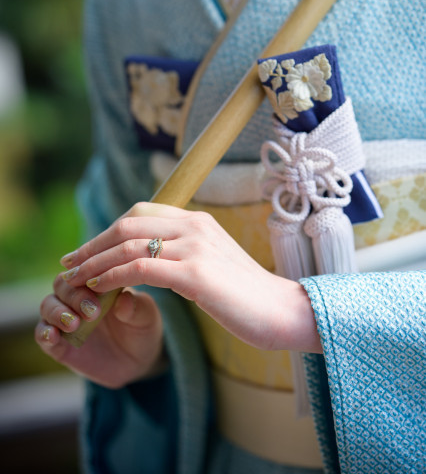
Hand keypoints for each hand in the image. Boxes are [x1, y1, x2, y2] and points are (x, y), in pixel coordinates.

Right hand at [35, 283, 164, 387]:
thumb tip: (124, 300)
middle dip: (75, 295)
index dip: (87, 273)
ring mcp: (66, 318)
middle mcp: (78, 296)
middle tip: (92, 311)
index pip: (84, 267)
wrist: (139, 361)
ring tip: (74, 323)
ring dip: (57, 311)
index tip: (97, 284)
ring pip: (48, 304)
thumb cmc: (143, 329)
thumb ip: (137, 308)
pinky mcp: (59, 343)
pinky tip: (53, 336)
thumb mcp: (146, 318)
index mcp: (99, 281)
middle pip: (62, 283)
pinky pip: (41, 334)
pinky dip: (44, 333)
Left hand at [58, 203, 320, 352]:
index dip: (108, 230)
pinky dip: (113, 275)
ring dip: (95, 261)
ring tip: (75, 278)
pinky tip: (99, 287)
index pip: (140, 213)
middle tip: (70, 261)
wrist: (283, 311)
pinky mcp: (196, 273)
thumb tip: (150, 261)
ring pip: (129, 245)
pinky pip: (141, 268)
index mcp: (198, 221)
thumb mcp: (212, 264)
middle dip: (94, 243)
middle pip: (128, 224)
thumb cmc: (246, 294)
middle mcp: (195, 226)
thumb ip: (183, 254)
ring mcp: (196, 247)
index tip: (88, 249)